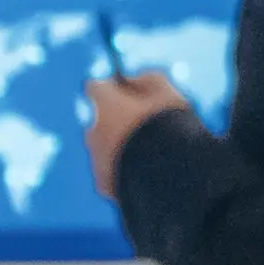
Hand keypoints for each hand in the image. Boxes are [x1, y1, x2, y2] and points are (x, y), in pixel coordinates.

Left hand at [84, 65, 197, 201]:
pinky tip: (145, 173)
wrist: (170, 177)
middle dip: (115, 121)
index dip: (114, 88)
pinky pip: (111, 173)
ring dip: (119, 148)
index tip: (128, 91)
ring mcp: (96, 160)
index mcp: (104, 105)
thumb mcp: (167, 94)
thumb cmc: (171, 129)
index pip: (97, 87)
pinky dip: (123, 172)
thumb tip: (132, 79)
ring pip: (104, 149)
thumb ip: (148, 79)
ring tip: (150, 155)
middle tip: (142, 126)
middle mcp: (92, 131)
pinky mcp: (104, 185)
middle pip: (98, 120)